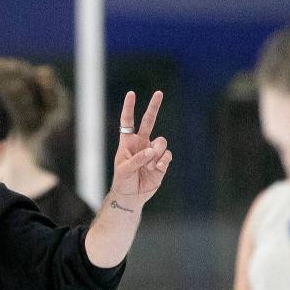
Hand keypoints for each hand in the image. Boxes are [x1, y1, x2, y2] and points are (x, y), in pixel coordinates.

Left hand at [110, 91, 172, 209]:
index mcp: (128, 142)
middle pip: (149, 121)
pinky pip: (167, 155)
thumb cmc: (122, 182)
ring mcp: (153, 152)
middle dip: (154, 106)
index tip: (131, 94)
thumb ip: (137, 160)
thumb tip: (151, 151)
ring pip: (161, 142)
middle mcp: (141, 143)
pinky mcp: (162, 161)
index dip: (129, 108)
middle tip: (159, 92)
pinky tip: (155, 170)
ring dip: (155, 154)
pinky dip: (161, 163)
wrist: (132, 197)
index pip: (128, 122)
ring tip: (147, 167)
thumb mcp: (124, 171)